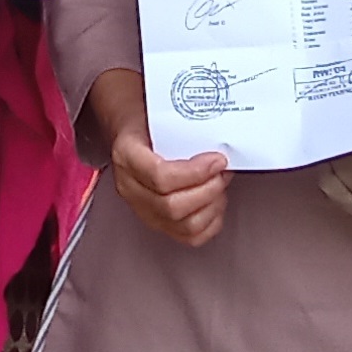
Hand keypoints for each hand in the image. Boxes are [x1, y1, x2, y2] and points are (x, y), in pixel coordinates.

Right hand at [87, 69, 229, 247]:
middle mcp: (129, 188)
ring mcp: (142, 209)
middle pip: (172, 206)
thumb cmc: (150, 124)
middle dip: (208, 190)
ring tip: (219, 186)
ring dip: (211, 207)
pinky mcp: (157, 223)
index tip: (217, 160)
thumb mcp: (162, 115)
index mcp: (126, 156)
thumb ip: (188, 128)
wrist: (135, 135)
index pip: (160, 176)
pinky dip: (210, 223)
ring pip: (183, 225)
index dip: (195, 173)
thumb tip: (224, 142)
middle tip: (222, 172)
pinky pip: (189, 237)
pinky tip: (214, 203)